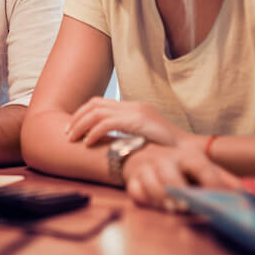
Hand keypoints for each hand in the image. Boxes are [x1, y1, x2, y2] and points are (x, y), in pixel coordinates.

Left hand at [66, 97, 194, 148]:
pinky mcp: (138, 121)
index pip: (101, 103)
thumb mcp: (144, 138)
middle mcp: (133, 106)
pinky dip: (94, 132)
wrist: (188, 152)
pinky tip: (87, 143)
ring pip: (97, 112)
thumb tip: (110, 143)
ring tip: (72, 138)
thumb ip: (128, 135)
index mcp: (134, 108)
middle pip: (95, 104)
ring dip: (81, 125)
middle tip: (67, 133)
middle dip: (77, 118)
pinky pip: (107, 123)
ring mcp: (136, 112)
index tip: (73, 128)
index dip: (83, 114)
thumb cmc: (167, 150)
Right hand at [122, 144, 241, 211]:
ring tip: (171, 208)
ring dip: (160, 196)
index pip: (203, 169)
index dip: (213, 183)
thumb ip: (224, 179)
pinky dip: (141, 196)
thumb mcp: (202, 166)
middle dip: (178, 189)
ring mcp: (148, 169)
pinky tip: (149, 201)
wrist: (142, 153)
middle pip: (171, 175)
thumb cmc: (178, 165)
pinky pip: (134, 189)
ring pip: (151, 182)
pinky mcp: (132, 179)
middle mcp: (167, 160)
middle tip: (185, 206)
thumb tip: (248, 195)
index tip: (222, 201)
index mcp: (189, 157)